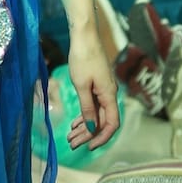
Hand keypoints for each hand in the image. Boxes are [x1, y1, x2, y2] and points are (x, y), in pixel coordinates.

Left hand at [66, 30, 120, 151]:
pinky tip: (74, 124)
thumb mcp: (81, 85)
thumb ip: (87, 108)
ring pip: (96, 115)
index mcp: (109, 94)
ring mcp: (103, 89)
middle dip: (88, 135)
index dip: (102, 137)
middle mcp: (109, 94)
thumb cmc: (82, 58)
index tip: (89, 146)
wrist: (84, 36)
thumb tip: (90, 128)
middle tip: (72, 145)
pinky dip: (84, 116)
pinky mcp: (96, 85)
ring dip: (84, 127)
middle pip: (102, 121)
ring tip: (69, 138)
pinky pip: (93, 106)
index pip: (112, 123)